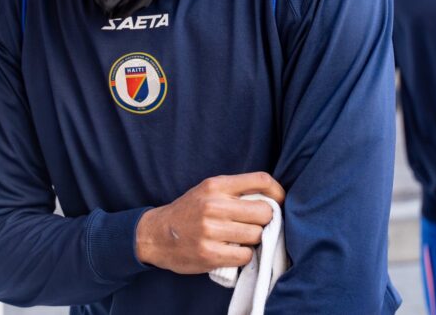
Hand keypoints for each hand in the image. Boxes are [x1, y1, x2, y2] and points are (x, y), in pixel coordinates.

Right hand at [135, 172, 285, 273]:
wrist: (156, 235)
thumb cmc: (189, 212)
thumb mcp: (208, 190)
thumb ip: (235, 191)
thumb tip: (273, 199)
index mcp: (215, 185)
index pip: (260, 180)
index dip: (278, 192)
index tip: (279, 201)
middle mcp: (213, 205)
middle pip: (264, 211)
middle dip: (265, 220)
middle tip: (254, 225)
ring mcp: (210, 231)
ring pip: (256, 235)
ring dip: (253, 239)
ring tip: (240, 238)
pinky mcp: (209, 254)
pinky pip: (245, 256)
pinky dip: (243, 255)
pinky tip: (232, 251)